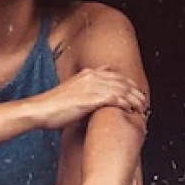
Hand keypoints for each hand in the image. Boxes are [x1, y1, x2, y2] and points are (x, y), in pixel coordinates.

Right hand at [31, 68, 148, 130]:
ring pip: (121, 90)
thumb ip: (85, 89)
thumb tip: (94, 96)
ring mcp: (92, 86)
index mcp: (87, 73)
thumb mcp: (71, 91)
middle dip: (134, 91)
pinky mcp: (91, 98)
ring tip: (142, 107)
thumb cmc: (53, 105)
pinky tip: (131, 110)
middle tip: (143, 100)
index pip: (115, 74)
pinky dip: (125, 104)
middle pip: (121, 81)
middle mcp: (91, 76)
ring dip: (134, 98)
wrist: (41, 109)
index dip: (127, 83)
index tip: (135, 91)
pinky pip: (115, 99)